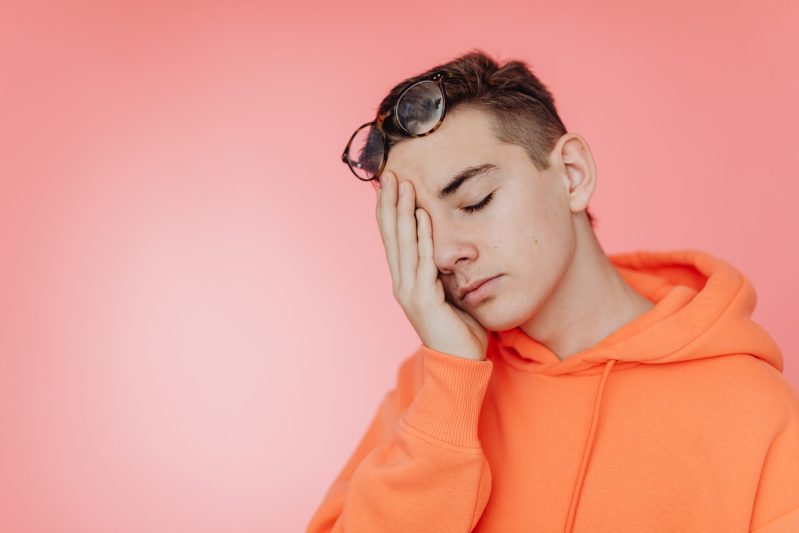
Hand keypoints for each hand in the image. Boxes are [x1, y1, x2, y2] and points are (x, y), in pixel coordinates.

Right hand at [375, 171, 488, 360]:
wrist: (459, 364)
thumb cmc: (458, 330)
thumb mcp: (449, 294)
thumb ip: (443, 272)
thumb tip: (448, 250)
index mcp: (406, 281)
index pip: (394, 239)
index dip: (390, 212)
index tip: (390, 185)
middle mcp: (402, 283)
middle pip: (392, 236)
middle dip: (390, 204)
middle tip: (389, 175)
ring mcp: (410, 291)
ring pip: (403, 244)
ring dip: (402, 212)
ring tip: (402, 186)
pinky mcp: (424, 299)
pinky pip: (423, 261)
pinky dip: (421, 237)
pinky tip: (419, 216)